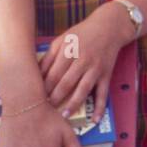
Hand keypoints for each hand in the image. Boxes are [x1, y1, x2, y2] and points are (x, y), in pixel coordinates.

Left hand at [39, 3, 129, 123]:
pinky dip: (100, 107)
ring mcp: (95, 68)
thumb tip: (36, 74)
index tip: (37, 97)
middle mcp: (82, 60)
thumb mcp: (63, 39)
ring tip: (63, 115)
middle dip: (55, 98)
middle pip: (66, 83)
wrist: (109, 26)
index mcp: (69, 51)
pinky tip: (94, 119)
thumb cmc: (82, 33)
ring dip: (73, 104)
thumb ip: (49, 56)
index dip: (45, 87)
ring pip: (83, 89)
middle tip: (46, 109)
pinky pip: (103, 93)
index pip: (54, 73)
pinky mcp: (106, 74)